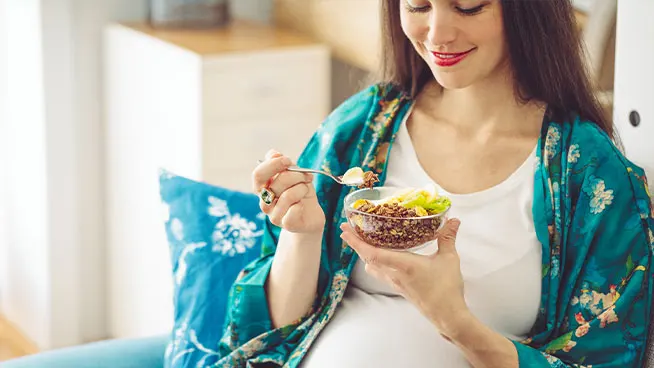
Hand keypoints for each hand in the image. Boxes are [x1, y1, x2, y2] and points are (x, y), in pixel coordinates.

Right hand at [253, 150, 324, 233]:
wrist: (311, 216)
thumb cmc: (300, 193)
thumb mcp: (293, 175)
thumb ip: (282, 164)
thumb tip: (273, 153)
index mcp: (263, 188)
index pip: (258, 175)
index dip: (273, 165)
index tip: (288, 161)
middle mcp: (265, 202)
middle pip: (276, 183)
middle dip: (295, 175)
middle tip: (306, 176)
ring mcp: (274, 215)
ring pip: (287, 196)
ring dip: (302, 188)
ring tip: (306, 189)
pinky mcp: (286, 225)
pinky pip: (293, 211)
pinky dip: (301, 205)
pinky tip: (303, 205)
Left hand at [340, 218, 468, 336]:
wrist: (447, 315)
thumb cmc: (446, 288)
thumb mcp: (448, 259)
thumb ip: (448, 238)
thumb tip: (453, 220)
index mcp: (403, 265)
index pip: (372, 253)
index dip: (356, 241)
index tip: (345, 230)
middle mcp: (394, 274)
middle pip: (367, 258)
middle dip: (355, 243)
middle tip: (347, 229)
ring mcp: (395, 282)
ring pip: (372, 267)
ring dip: (364, 254)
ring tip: (362, 241)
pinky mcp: (399, 288)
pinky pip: (380, 273)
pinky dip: (375, 262)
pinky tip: (382, 256)